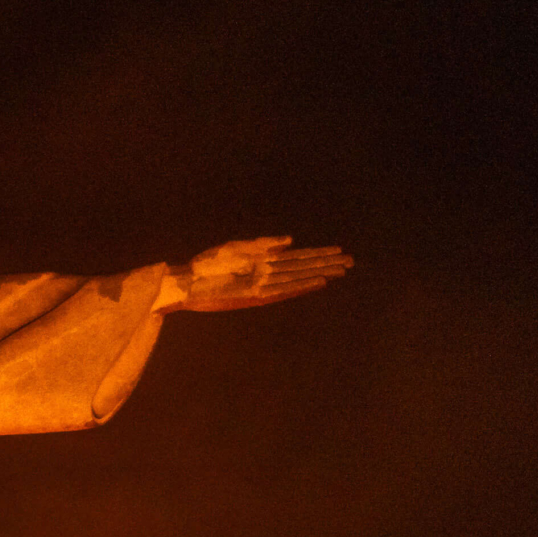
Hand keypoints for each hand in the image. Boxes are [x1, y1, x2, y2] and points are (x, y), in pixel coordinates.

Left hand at [167, 236, 352, 311]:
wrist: (186, 281)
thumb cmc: (208, 265)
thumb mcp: (237, 248)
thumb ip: (264, 244)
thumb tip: (291, 241)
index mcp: (264, 262)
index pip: (298, 258)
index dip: (319, 254)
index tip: (339, 251)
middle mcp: (267, 275)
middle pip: (303, 267)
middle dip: (326, 264)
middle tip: (351, 262)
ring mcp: (261, 285)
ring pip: (297, 278)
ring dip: (318, 274)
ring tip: (340, 271)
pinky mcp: (252, 295)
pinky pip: (281, 290)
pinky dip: (299, 286)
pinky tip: (315, 282)